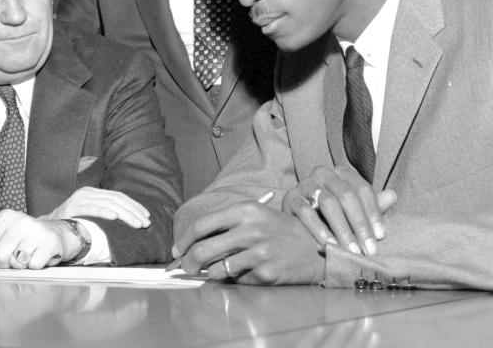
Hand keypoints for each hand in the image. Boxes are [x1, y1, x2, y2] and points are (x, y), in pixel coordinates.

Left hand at [0, 210, 79, 268]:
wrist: (57, 235)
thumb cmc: (22, 237)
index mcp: (5, 217)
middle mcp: (21, 220)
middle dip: (4, 264)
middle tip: (13, 258)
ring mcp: (37, 231)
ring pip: (15, 263)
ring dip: (19, 267)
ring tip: (26, 257)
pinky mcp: (50, 243)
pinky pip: (33, 266)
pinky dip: (35, 267)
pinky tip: (39, 258)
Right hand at [41, 186, 150, 228]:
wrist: (46, 229)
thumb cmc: (71, 225)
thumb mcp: (90, 216)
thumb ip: (104, 213)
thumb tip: (128, 220)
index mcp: (93, 193)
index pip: (119, 197)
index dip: (134, 206)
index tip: (146, 216)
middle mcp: (87, 192)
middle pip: (116, 200)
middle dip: (134, 212)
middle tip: (145, 223)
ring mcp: (80, 198)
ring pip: (108, 204)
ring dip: (125, 214)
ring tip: (136, 223)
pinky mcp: (72, 207)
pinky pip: (92, 208)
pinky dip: (104, 212)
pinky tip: (115, 217)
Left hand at [171, 200, 323, 284]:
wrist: (315, 247)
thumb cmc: (281, 231)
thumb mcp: (257, 216)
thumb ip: (227, 225)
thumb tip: (193, 243)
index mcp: (245, 210)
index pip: (202, 225)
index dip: (184, 240)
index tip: (177, 250)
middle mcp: (251, 229)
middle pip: (203, 249)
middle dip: (188, 262)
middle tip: (186, 268)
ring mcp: (258, 252)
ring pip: (216, 269)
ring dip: (212, 273)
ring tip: (222, 269)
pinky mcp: (265, 272)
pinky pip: (236, 280)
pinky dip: (234, 279)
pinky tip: (247, 271)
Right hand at [281, 165, 396, 255]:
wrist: (298, 220)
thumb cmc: (332, 215)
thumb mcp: (353, 210)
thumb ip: (372, 205)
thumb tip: (393, 196)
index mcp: (342, 172)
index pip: (362, 189)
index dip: (373, 212)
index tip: (381, 236)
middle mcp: (323, 172)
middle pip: (346, 195)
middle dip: (359, 225)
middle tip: (367, 249)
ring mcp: (305, 183)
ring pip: (327, 202)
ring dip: (341, 229)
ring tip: (349, 250)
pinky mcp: (290, 197)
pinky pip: (304, 211)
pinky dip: (317, 228)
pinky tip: (327, 244)